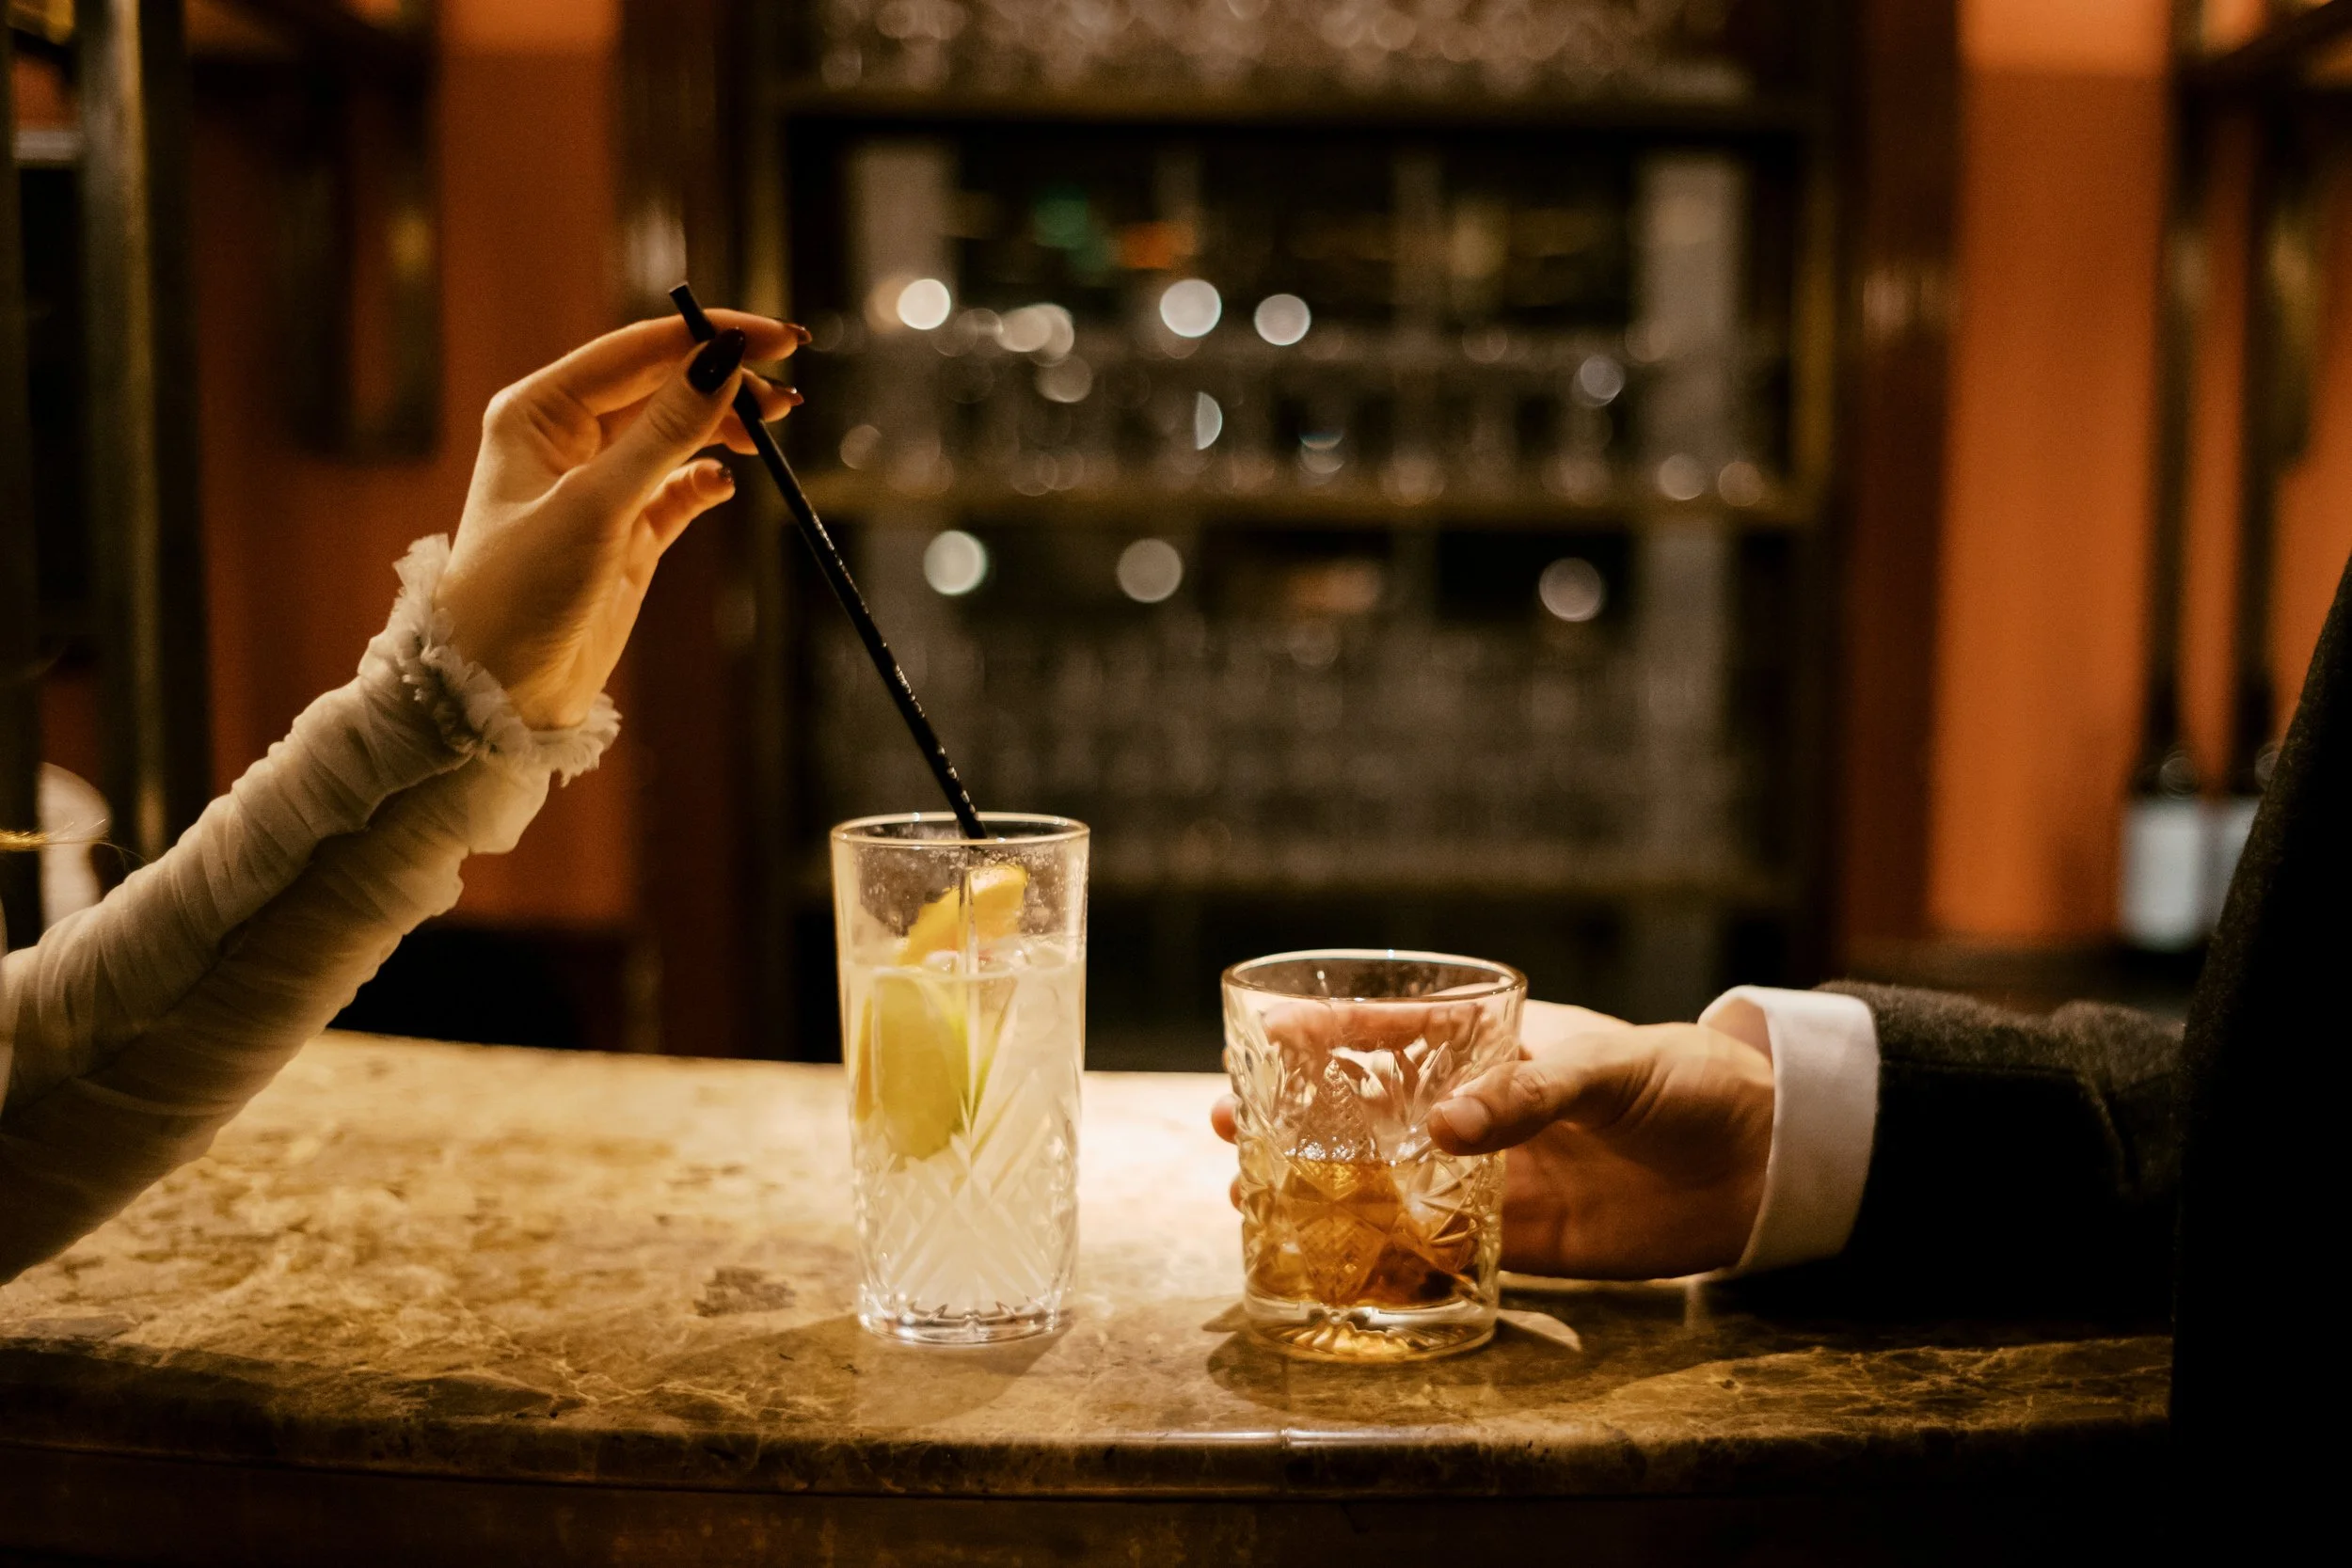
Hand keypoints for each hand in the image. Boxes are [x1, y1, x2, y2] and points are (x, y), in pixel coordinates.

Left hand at [437, 313, 805, 728]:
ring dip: (727, 426)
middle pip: (664, 385)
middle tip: (787, 393)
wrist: (497, 693)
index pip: (637, 351)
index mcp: (538, 411)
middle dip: (726, 380)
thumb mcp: (595, 505)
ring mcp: (601, 485)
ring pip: (679, 432)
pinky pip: (682, 488)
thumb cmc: (520, 592)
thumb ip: (665, 432)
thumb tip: (723, 360)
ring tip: (774, 431)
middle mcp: (568, 438)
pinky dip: (710, 480)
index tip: (777, 338)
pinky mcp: (628, 532)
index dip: (708, 337)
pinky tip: (728, 482)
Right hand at [1209, 999, 1774, 1280]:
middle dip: (1295, 1117)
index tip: (1253, 1036)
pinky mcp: (1520, 1240)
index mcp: (1493, 1043)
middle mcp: (1479, 1109)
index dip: (1319, 1030)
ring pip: (1387, 1183)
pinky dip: (1385, 1260)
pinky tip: (1331, 1266)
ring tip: (1251, 1196)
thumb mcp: (1607, 1067)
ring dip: (1323, 1189)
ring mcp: (1493, 1176)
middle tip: (1226, 1123)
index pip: (1388, 1027)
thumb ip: (1526, 1096)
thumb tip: (1439, 1131)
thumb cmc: (1687, 1082)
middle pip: (1366, 1111)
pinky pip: (1437, 1252)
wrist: (1764, 1164)